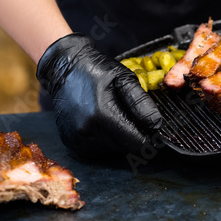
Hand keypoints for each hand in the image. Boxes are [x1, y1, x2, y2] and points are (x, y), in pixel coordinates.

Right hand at [36, 33, 161, 156]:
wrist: (64, 68)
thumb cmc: (97, 71)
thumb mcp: (125, 79)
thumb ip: (141, 104)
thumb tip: (156, 126)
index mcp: (103, 116)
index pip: (137, 144)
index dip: (150, 140)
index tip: (153, 131)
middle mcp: (88, 132)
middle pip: (126, 150)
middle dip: (133, 137)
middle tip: (130, 116)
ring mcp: (77, 140)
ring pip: (112, 152)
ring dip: (119, 140)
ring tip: (114, 117)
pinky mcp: (71, 143)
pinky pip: (98, 151)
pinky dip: (105, 141)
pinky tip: (102, 123)